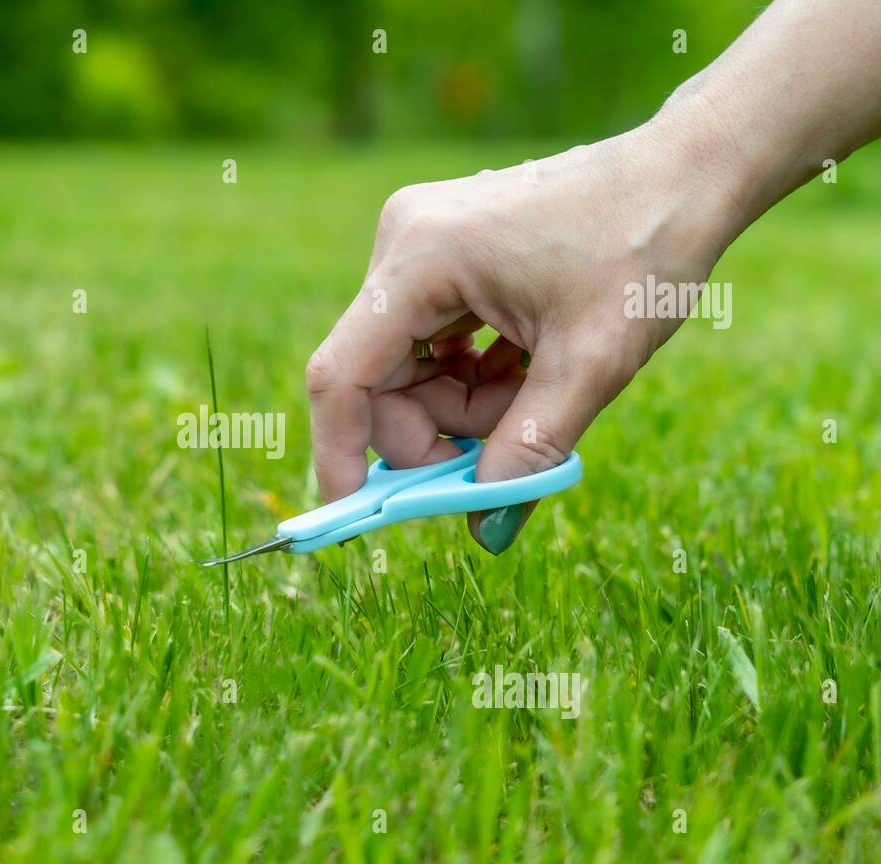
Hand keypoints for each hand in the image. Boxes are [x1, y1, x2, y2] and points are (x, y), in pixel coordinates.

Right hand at [305, 124, 733, 552]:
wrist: (685, 174)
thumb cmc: (644, 251)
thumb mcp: (592, 362)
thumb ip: (531, 447)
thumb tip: (485, 527)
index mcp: (422, 258)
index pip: (343, 373)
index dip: (340, 451)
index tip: (357, 515)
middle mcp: (404, 243)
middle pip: (377, 378)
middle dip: (434, 430)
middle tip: (502, 452)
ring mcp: (419, 245)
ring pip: (406, 368)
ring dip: (461, 405)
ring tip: (535, 390)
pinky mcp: (441, 254)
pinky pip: (429, 342)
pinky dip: (470, 376)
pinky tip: (525, 366)